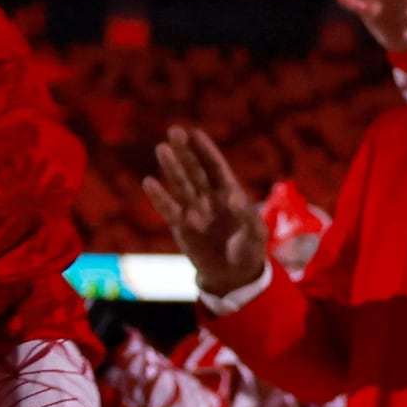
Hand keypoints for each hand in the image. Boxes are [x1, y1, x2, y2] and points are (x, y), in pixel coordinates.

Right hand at [140, 123, 265, 294]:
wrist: (232, 276)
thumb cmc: (249, 251)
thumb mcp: (256, 234)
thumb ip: (247, 215)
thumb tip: (233, 197)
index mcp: (229, 193)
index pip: (216, 167)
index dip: (206, 151)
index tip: (195, 134)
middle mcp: (209, 198)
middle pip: (195, 170)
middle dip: (186, 151)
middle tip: (174, 131)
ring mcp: (194, 211)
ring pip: (181, 185)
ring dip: (172, 168)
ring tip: (162, 148)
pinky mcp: (181, 227)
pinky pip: (169, 210)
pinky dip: (160, 197)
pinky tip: (149, 182)